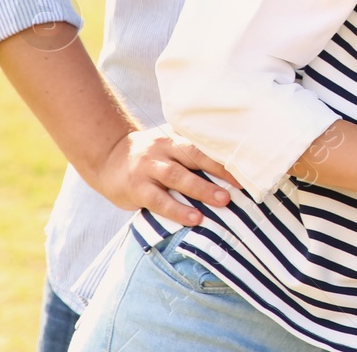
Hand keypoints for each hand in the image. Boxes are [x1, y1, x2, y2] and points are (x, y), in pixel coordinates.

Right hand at [88, 124, 242, 225]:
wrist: (108, 157)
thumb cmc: (151, 156)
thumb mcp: (169, 146)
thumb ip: (191, 154)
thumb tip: (230, 170)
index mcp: (175, 138)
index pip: (203, 145)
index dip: (225, 156)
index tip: (248, 167)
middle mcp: (163, 149)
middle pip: (194, 157)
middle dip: (218, 171)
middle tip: (239, 186)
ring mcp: (148, 168)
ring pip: (177, 177)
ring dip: (201, 190)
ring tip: (222, 202)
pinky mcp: (136, 188)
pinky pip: (158, 200)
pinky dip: (177, 209)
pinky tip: (194, 218)